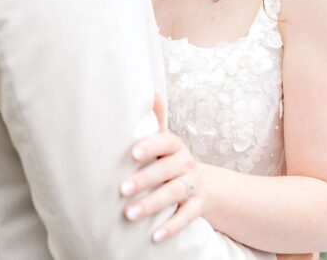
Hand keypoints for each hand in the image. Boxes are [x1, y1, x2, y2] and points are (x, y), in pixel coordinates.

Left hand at [120, 98, 204, 243]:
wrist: (204, 185)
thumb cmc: (172, 161)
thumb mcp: (165, 142)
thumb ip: (155, 119)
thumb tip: (148, 89)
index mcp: (175, 147)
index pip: (166, 142)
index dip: (151, 146)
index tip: (132, 154)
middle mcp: (186, 164)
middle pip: (168, 170)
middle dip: (146, 179)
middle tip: (121, 189)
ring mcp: (194, 185)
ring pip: (176, 193)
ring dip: (153, 204)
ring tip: (130, 215)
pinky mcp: (198, 207)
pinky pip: (187, 217)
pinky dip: (172, 227)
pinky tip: (155, 236)